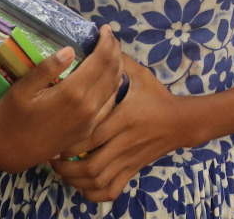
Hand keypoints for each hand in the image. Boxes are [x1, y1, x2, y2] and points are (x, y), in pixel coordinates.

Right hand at [0, 25, 124, 172]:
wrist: (10, 154)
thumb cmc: (11, 118)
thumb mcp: (20, 90)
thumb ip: (46, 69)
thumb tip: (70, 49)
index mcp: (72, 93)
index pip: (101, 60)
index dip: (106, 41)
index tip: (104, 29)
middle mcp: (88, 106)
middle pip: (112, 71)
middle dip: (114, 49)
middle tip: (109, 36)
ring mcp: (91, 120)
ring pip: (114, 86)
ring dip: (116, 65)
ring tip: (111, 51)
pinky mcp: (89, 129)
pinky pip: (109, 103)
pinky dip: (114, 85)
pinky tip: (110, 78)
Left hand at [50, 55, 197, 201]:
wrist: (181, 122)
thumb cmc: (157, 97)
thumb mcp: (140, 76)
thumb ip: (119, 63)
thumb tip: (101, 39)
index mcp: (125, 118)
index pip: (92, 135)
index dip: (70, 141)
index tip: (55, 138)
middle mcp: (125, 142)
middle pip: (90, 163)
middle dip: (66, 165)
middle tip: (52, 157)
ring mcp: (129, 159)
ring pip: (97, 180)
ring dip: (76, 180)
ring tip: (62, 171)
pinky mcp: (133, 171)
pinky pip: (110, 190)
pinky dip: (93, 193)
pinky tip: (83, 186)